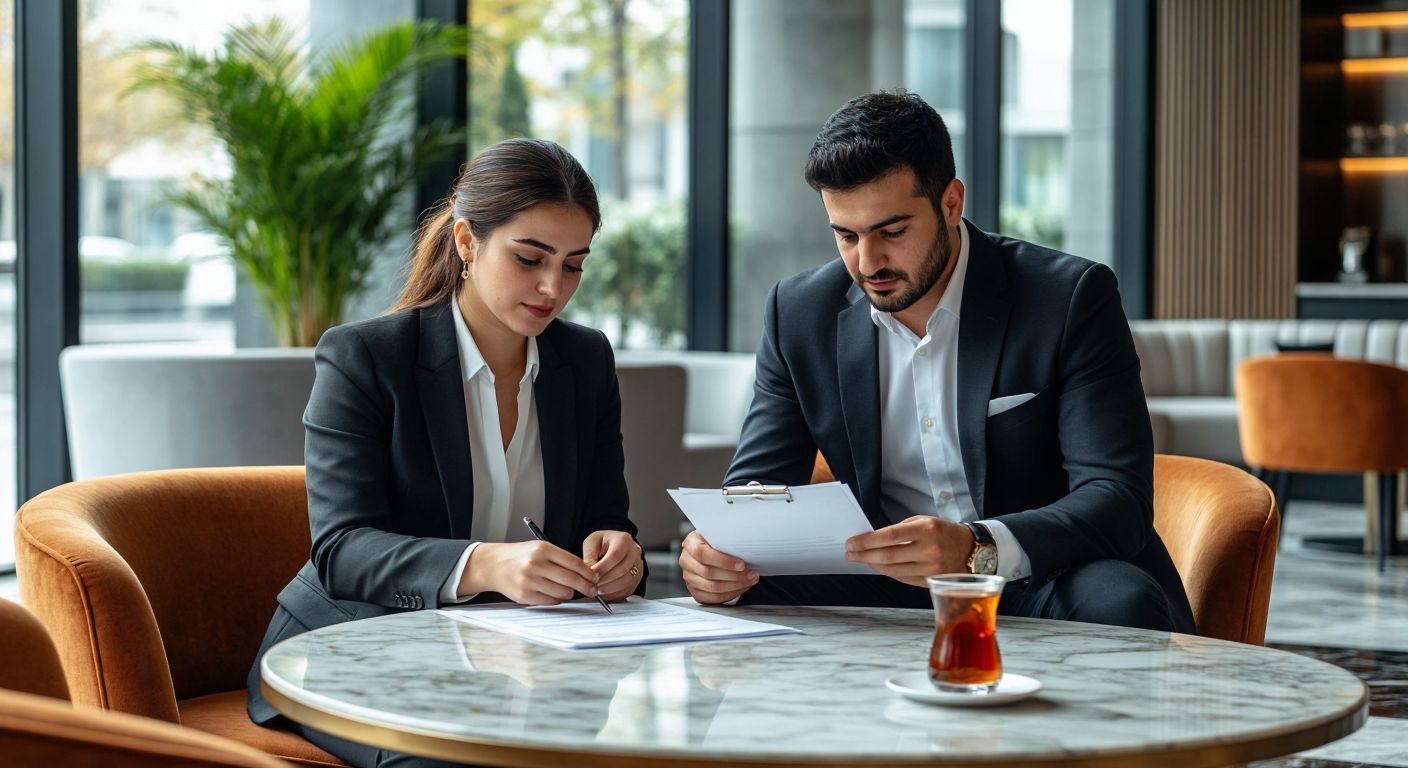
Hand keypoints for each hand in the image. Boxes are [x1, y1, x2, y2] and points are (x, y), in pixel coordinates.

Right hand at [461, 541, 598, 605]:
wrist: (494, 565)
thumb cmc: (521, 556)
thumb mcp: (540, 548)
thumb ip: (561, 558)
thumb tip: (587, 573)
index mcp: (543, 549)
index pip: (574, 562)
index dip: (589, 573)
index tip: (595, 578)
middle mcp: (536, 564)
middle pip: (571, 580)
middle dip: (586, 586)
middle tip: (592, 589)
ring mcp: (530, 581)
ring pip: (563, 593)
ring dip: (569, 593)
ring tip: (566, 589)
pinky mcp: (525, 595)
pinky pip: (551, 601)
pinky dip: (556, 599)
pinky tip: (552, 593)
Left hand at [583, 530, 643, 600]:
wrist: (613, 546)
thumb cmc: (602, 544)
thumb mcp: (592, 543)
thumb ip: (590, 556)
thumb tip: (589, 573)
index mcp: (623, 540)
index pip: (615, 555)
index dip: (603, 567)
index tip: (591, 575)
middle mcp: (634, 552)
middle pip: (622, 570)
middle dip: (605, 580)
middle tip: (591, 585)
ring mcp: (638, 566)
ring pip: (626, 581)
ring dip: (609, 589)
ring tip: (596, 590)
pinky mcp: (637, 579)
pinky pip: (627, 590)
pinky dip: (614, 594)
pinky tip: (603, 593)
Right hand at [679, 530, 756, 604]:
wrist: (707, 547)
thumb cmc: (715, 540)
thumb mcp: (718, 534)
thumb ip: (726, 540)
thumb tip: (746, 548)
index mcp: (690, 544)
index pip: (703, 554)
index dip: (724, 561)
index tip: (741, 564)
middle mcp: (686, 561)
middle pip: (709, 573)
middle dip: (734, 576)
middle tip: (752, 574)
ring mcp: (689, 577)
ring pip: (712, 587)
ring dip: (735, 586)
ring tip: (750, 580)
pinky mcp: (695, 591)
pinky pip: (713, 598)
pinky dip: (730, 594)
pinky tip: (741, 587)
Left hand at [844, 516, 975, 586]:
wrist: (972, 549)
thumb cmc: (943, 532)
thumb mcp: (924, 521)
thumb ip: (900, 530)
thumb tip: (872, 539)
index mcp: (926, 529)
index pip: (889, 536)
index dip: (866, 541)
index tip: (851, 543)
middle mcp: (929, 549)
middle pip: (887, 556)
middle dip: (864, 555)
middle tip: (850, 553)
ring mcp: (931, 568)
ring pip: (893, 570)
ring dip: (873, 565)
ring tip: (861, 559)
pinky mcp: (932, 581)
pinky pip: (903, 578)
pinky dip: (888, 572)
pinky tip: (878, 566)